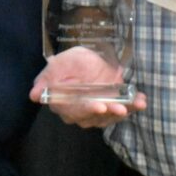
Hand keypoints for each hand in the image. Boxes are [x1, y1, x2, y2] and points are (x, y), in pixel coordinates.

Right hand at [29, 46, 146, 128]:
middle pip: (94, 116)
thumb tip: (33, 95)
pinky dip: (133, 106)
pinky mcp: (111, 106)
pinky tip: (142, 101)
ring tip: (137, 103)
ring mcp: (97, 110)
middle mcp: (79, 112)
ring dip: (125, 110)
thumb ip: (46, 79)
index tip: (99, 106)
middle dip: (109, 112)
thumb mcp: (59, 64)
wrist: (88, 58)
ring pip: (110, 116)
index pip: (74, 110)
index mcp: (63, 102)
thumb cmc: (70, 62)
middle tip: (121, 108)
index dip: (87, 109)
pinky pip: (123, 109)